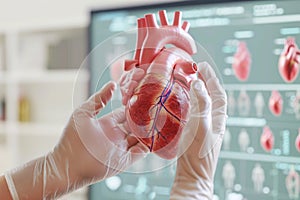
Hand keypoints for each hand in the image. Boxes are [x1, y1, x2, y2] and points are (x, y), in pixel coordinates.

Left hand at [4, 81, 148, 199]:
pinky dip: (150, 146)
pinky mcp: (125, 160)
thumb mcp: (84, 113)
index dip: (133, 106)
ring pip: (140, 138)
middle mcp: (116, 135)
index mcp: (107, 123)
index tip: (145, 98)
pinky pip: (141, 152)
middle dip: (144, 118)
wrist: (68, 164)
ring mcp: (121, 148)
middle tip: (157, 109)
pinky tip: (158, 137)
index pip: (124, 113)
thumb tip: (112, 84)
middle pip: (135, 125)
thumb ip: (99, 99)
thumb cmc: (73, 138)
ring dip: (149, 131)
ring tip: (162, 121)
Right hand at [170, 62, 226, 198]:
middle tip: (189, 69)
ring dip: (193, 88)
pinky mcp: (192, 128)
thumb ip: (201, 103)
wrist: (192, 173)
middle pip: (209, 93)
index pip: (217, 90)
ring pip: (199, 100)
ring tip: (183, 78)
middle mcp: (212, 117)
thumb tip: (198, 82)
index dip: (210, 76)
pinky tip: (178, 96)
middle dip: (201, 79)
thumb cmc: (199, 153)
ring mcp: (202, 122)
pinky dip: (186, 99)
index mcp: (218, 116)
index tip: (200, 65)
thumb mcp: (201, 126)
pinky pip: (191, 108)